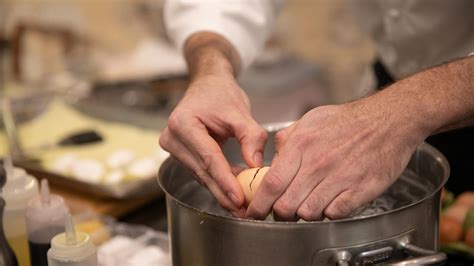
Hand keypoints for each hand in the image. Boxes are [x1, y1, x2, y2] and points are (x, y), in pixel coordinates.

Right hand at [159, 74, 266, 215]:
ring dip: (221, 190)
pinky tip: (233, 191)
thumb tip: (255, 166)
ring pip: (201, 175)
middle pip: (202, 171)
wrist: (207, 85)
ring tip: (241, 205)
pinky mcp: (180, 154)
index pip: (208, 157)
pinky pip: (200, 171)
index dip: (224, 180)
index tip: (239, 198)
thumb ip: (250, 137)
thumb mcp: (240, 112)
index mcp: (183, 123)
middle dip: (223, 192)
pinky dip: (217, 181)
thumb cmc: (221, 94)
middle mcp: (172, 137)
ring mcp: (173, 147)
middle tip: (242, 210)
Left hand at [246, 99, 426, 220]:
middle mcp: (318, 164)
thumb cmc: (348, 121)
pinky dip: (328, 213)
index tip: (253, 212)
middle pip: (286, 204)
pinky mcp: (361, 190)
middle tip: (282, 209)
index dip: (258, 204)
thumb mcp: (309, 120)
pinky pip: (335, 214)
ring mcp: (340, 178)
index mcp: (301, 145)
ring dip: (304, 213)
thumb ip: (286, 141)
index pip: (271, 184)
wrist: (389, 120)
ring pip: (308, 213)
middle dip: (279, 213)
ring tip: (309, 202)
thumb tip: (271, 161)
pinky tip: (330, 201)